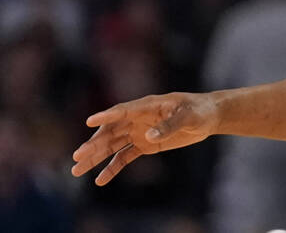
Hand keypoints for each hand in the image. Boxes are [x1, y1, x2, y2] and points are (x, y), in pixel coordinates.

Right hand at [71, 92, 219, 184]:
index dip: (107, 116)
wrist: (208, 117)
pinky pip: (124, 157)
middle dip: (94, 144)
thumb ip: (169, 125)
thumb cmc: (199, 111)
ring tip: (77, 170)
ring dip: (95, 157)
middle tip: (77, 157)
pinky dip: (112, 168)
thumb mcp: (188, 116)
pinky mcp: (144, 145)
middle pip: (111, 131)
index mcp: (147, 106)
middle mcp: (138, 118)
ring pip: (112, 145)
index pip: (123, 111)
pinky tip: (100, 180)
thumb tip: (148, 136)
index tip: (90, 122)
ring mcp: (139, 132)